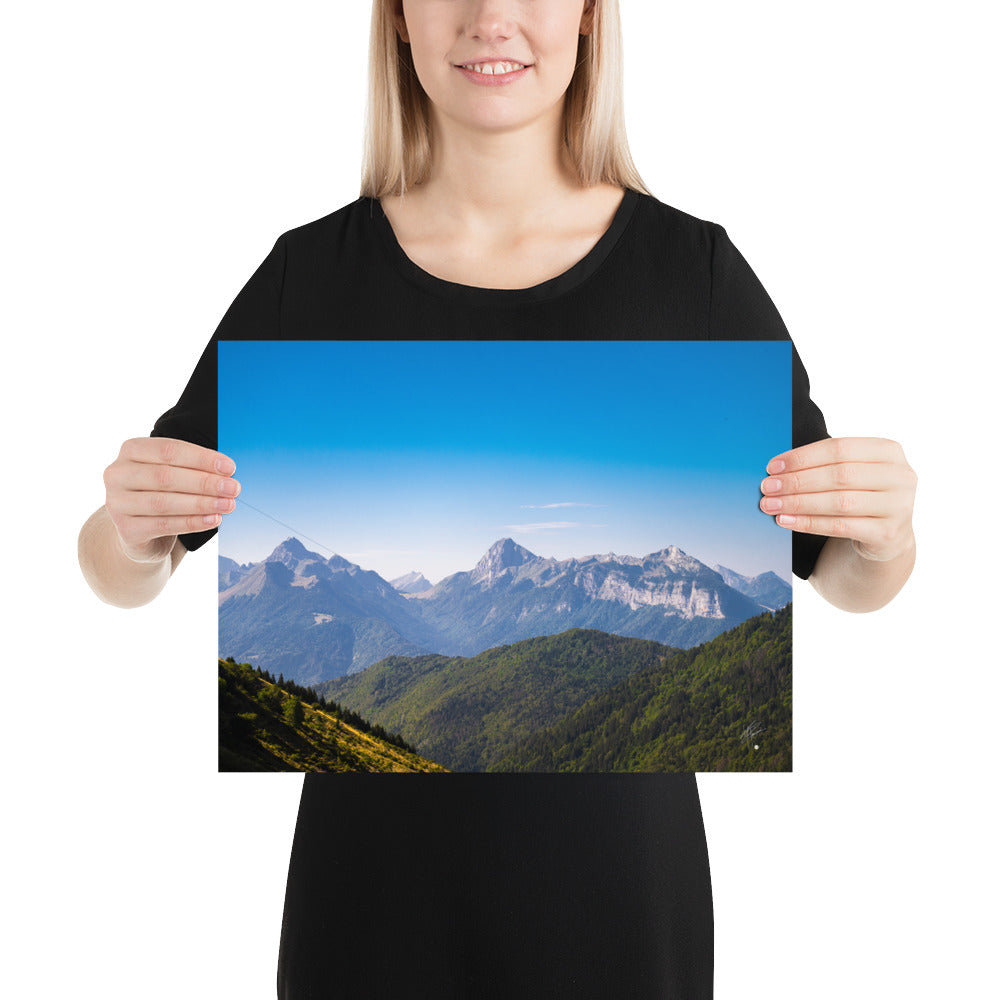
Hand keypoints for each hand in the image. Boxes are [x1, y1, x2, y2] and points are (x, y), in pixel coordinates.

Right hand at [103, 437, 239, 561]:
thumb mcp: (173, 473)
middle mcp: (117, 474)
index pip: (168, 450)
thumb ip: (193, 467)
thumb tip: (227, 471)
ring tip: (228, 505)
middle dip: (204, 482)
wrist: (141, 531)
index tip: (229, 467)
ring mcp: (117, 503)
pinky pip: (164, 525)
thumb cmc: (163, 493)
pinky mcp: (126, 529)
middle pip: (165, 476)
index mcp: (131, 450)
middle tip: (233, 488)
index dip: (201, 458)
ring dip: (201, 503)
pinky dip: (192, 522)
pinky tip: (213, 520)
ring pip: (164, 502)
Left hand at [760, 437, 916, 562]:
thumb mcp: (853, 472)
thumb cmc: (861, 495)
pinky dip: (808, 523)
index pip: (840, 448)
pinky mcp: (888, 533)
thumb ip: (825, 464)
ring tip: (771, 505)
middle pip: (839, 475)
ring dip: (798, 503)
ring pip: (839, 502)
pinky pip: (840, 527)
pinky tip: (786, 521)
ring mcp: (899, 506)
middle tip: (768, 487)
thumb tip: (777, 468)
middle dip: (797, 481)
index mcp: (889, 451)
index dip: (803, 457)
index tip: (773, 466)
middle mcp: (900, 476)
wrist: (887, 534)